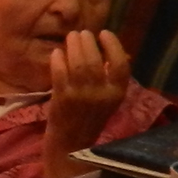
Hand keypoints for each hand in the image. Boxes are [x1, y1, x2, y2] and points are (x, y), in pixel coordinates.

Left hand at [46, 29, 132, 147]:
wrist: (71, 145)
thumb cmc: (90, 118)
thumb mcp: (108, 99)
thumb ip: (110, 78)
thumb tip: (112, 49)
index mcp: (117, 94)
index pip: (120, 64)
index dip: (113, 45)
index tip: (104, 33)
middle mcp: (101, 94)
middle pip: (95, 60)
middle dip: (87, 42)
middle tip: (81, 33)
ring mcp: (80, 96)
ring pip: (78, 63)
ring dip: (73, 46)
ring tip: (71, 37)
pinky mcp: (62, 98)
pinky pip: (60, 72)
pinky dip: (58, 59)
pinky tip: (57, 53)